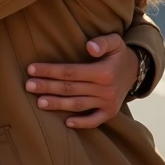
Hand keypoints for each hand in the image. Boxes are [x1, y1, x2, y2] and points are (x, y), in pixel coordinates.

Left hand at [25, 33, 139, 128]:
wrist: (136, 70)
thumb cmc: (118, 53)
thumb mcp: (115, 41)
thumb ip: (102, 42)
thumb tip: (89, 47)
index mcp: (103, 72)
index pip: (71, 72)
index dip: (51, 71)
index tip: (32, 69)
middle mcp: (105, 90)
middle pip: (70, 89)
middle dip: (47, 87)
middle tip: (28, 85)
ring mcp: (108, 103)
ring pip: (78, 105)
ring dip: (57, 105)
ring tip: (39, 102)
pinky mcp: (110, 113)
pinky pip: (94, 120)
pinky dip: (81, 123)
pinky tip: (66, 123)